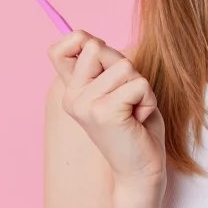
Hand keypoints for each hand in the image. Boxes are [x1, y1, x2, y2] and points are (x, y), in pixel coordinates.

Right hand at [47, 30, 165, 192]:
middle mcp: (72, 97)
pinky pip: (139, 85)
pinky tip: (138, 119)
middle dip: (124, 67)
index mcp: (72, 90)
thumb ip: (102, 62)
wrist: (141, 169)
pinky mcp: (105, 112)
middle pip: (98, 47)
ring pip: (125, 66)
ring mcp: (86, 105)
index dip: (82, 43)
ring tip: (133, 111)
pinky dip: (148, 100)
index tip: (103, 66)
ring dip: (140, 87)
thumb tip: (90, 39)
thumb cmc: (134, 125)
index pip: (59, 48)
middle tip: (126, 98)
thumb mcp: (116, 85)